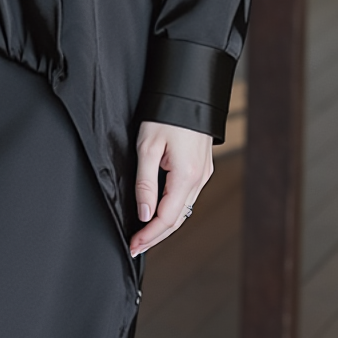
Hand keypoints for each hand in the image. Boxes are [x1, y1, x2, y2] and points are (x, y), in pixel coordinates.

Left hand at [128, 119, 213, 255]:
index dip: (149, 235)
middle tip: (137, 245)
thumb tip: (144, 213)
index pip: (166, 218)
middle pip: (177, 219)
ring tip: (145, 234)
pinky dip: (174, 209)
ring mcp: (203, 173)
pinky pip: (188, 196)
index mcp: (186, 176)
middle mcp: (199, 178)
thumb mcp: (148, 147)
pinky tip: (161, 211)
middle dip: (156, 235)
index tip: (133, 244)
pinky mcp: (202, 167)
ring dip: (165, 224)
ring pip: (184, 209)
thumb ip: (145, 183)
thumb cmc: (167, 113)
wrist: (188, 92)